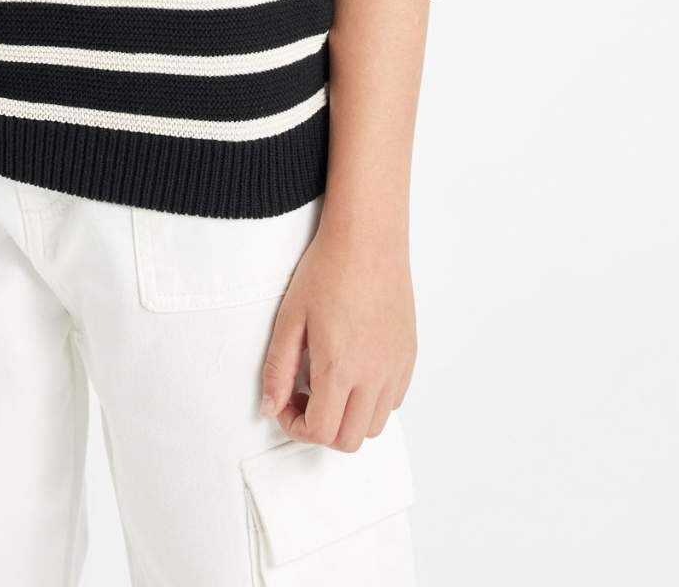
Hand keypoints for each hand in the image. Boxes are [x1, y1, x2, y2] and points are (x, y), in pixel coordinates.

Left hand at [259, 221, 416, 449]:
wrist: (367, 238)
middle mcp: (374, 375)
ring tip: (329, 383)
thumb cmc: (327, 270)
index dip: (296, 426)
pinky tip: (353, 370)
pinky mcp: (409, 355)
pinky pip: (394, 400)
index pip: (322, 432)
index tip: (285, 401)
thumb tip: (270, 407)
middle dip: (321, 428)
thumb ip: (278, 368)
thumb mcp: (290, 318)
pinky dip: (372, 401)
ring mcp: (396, 367)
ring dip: (348, 418)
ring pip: (375, 425)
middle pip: (349, 439)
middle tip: (304, 396)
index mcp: (340, 367)